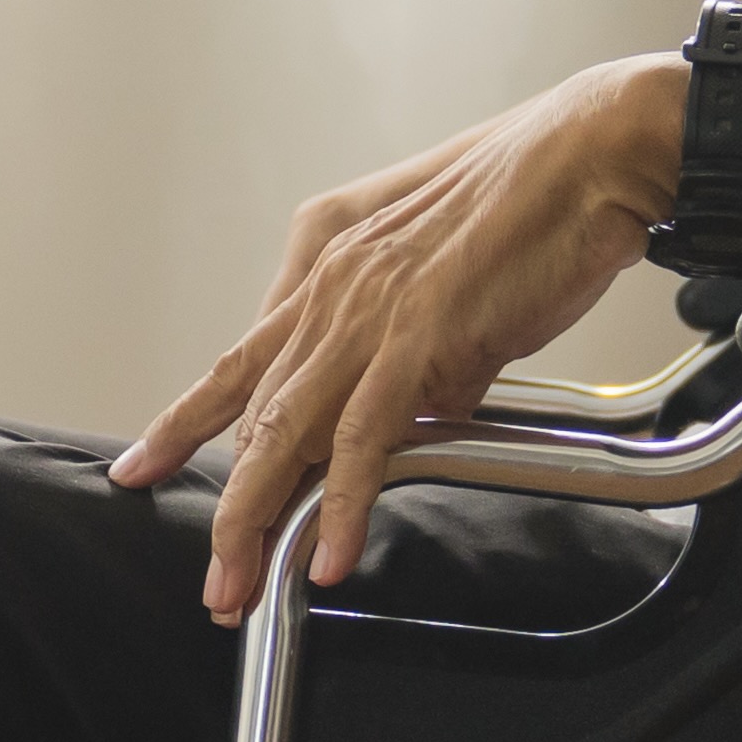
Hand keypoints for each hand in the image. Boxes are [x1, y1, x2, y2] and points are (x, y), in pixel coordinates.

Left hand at [114, 59, 678, 615]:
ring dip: (255, 522)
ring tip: (238, 589)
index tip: (146, 462)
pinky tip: (329, 557)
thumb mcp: (451, 277)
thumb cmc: (539, 201)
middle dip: (225, 505)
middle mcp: (332, 280)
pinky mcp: (418, 336)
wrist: (594, 152)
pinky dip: (342, 506)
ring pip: (285, 433)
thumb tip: (428, 409)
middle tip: (213, 578)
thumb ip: (426, 349)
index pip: (244, 356)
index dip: (189, 420)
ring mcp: (368, 309)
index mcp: (330, 254)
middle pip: (252, 411)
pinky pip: (362, 440)